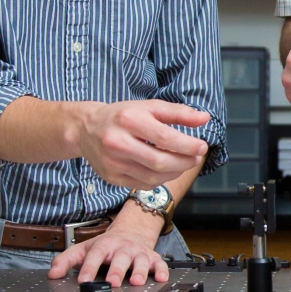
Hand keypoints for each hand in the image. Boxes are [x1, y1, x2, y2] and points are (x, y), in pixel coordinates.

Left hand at [49, 209, 170, 288]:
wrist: (131, 232)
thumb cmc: (107, 245)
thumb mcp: (84, 249)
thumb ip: (66, 260)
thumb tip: (52, 273)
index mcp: (104, 245)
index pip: (95, 255)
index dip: (89, 267)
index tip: (84, 280)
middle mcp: (122, 248)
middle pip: (120, 257)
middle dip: (117, 270)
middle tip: (112, 282)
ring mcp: (138, 253)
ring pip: (141, 261)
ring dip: (140, 271)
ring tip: (136, 282)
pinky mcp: (152, 258)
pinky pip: (160, 264)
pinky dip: (162, 271)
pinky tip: (161, 278)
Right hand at [75, 99, 209, 187]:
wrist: (86, 129)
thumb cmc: (123, 116)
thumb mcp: (149, 107)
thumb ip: (177, 113)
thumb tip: (204, 118)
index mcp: (128, 120)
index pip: (164, 137)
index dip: (187, 145)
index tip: (202, 147)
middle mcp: (117, 142)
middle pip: (159, 161)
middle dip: (184, 162)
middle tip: (196, 158)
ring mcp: (113, 163)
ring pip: (152, 177)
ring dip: (174, 172)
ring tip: (183, 163)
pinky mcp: (111, 177)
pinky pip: (143, 184)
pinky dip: (160, 179)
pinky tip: (165, 170)